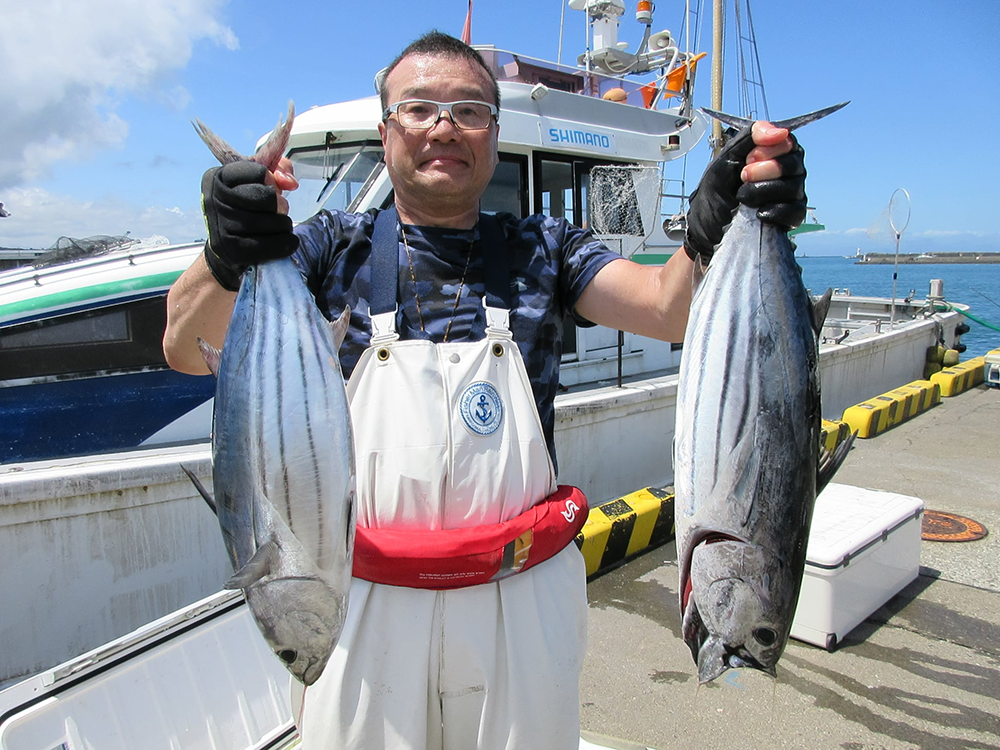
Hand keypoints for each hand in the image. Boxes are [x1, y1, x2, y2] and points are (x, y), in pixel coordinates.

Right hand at [201, 159, 299, 290]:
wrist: (226, 244)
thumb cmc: (247, 206)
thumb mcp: (260, 180)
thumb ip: (280, 170)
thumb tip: (290, 183)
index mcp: (218, 177)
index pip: (259, 172)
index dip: (272, 180)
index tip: (270, 187)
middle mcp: (214, 200)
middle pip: (265, 198)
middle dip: (281, 205)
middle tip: (281, 210)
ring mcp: (221, 227)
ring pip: (270, 223)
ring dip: (285, 225)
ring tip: (281, 225)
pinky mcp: (231, 250)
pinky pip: (270, 246)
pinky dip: (286, 243)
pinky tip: (287, 240)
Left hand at [684, 121, 805, 264]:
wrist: (706, 228)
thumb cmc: (715, 193)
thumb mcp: (725, 159)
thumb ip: (749, 138)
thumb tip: (780, 131)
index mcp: (773, 153)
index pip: (787, 141)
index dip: (770, 148)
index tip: (749, 158)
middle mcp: (787, 172)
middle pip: (793, 162)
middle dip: (765, 169)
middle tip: (743, 177)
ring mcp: (791, 195)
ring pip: (793, 187)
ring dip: (763, 191)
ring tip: (743, 197)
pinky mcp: (790, 218)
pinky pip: (793, 211)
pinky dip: (774, 211)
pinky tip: (758, 213)